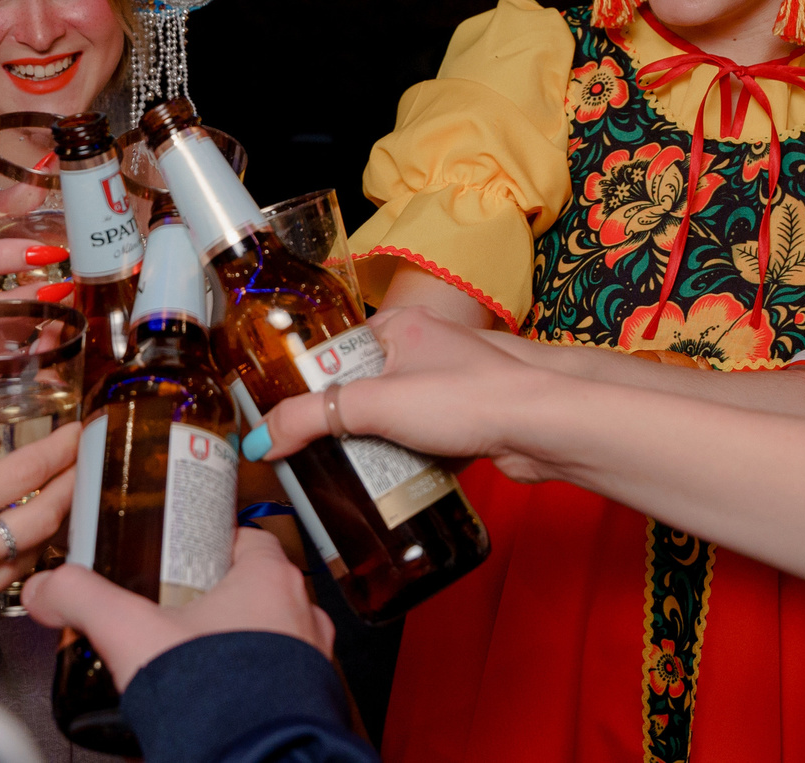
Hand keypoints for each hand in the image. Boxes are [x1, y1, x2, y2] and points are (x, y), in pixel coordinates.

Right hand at [0, 404, 78, 655]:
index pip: (20, 475)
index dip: (60, 450)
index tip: (77, 432)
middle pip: (42, 519)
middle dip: (72, 486)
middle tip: (80, 463)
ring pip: (30, 556)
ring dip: (50, 524)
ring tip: (56, 494)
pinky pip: (4, 586)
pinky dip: (18, 558)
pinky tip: (17, 536)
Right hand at [24, 529, 334, 691]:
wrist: (254, 761)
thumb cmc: (214, 696)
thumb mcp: (131, 633)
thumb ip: (85, 600)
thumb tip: (50, 588)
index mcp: (270, 578)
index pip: (245, 536)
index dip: (208, 544)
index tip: (180, 556)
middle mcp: (302, 612)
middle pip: (254, 588)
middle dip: (214, 601)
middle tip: (175, 615)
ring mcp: (312, 655)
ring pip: (270, 634)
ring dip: (234, 642)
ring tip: (190, 660)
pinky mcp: (312, 697)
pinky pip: (279, 676)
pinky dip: (249, 680)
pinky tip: (213, 695)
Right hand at [247, 306, 560, 483]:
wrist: (540, 427)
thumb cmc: (468, 397)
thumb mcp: (375, 404)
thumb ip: (313, 418)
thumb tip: (263, 437)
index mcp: (399, 325)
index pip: (335, 351)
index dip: (307, 386)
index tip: (283, 421)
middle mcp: (424, 347)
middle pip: (361, 388)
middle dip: (340, 423)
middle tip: (312, 454)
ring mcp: (448, 383)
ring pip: (391, 417)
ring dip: (373, 445)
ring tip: (345, 473)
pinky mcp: (465, 419)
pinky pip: (420, 439)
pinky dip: (405, 458)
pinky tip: (391, 479)